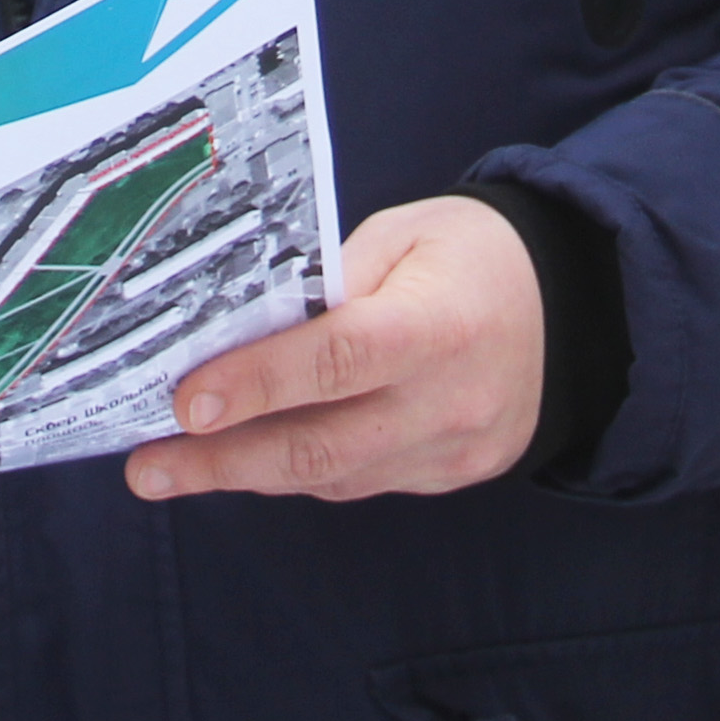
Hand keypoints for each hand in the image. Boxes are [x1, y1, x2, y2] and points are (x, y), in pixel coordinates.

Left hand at [127, 195, 545, 503]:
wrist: (572, 311)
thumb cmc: (472, 256)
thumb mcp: (403, 236)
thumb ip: (327, 282)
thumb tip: (236, 329)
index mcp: (440, 326)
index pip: (339, 362)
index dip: (259, 384)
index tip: (186, 403)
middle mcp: (448, 403)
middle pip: (322, 446)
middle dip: (223, 461)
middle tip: (147, 465)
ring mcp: (451, 453)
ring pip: (330, 476)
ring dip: (245, 474)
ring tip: (170, 467)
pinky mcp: (447, 478)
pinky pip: (356, 484)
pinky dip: (295, 472)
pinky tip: (243, 460)